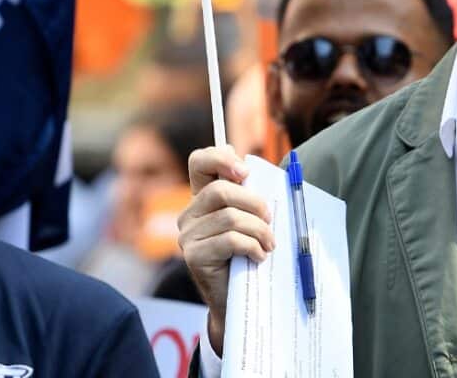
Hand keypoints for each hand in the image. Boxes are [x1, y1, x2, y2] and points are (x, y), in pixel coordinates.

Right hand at [177, 146, 275, 353]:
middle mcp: (189, 214)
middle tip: (269, 219)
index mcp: (202, 198)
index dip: (220, 158)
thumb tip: (250, 166)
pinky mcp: (194, 256)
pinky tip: (259, 257)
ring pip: (231, 218)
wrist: (237, 299)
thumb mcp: (249, 219)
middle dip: (254, 202)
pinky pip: (230, 240)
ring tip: (269, 243)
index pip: (199, 162)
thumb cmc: (247, 253)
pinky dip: (253, 247)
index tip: (245, 171)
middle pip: (221, 191)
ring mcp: (188, 235)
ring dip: (259, 230)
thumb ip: (247, 194)